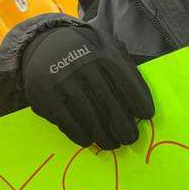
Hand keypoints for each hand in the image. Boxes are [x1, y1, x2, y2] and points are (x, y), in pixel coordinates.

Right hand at [21, 23, 152, 148]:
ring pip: (90, 117)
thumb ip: (124, 64)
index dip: (139, 101)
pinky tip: (89, 140)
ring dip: (104, 136)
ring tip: (113, 144)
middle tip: (131, 139)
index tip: (147, 116)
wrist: (41, 44)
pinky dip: (81, 135)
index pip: (127, 82)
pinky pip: (68, 123)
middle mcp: (84, 66)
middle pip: (110, 104)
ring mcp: (63, 82)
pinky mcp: (46, 97)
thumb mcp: (105, 44)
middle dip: (124, 126)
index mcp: (103, 53)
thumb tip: (141, 97)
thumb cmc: (83, 50)